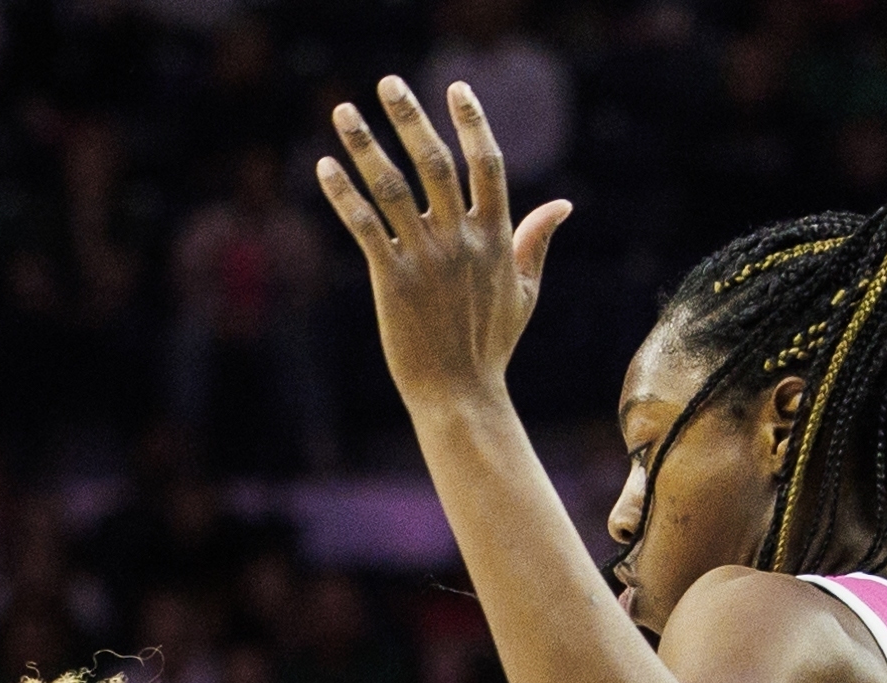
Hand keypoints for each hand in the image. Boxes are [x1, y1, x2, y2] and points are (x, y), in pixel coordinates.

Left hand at [318, 78, 570, 410]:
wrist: (460, 395)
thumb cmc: (491, 345)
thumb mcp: (524, 291)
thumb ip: (536, 242)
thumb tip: (562, 205)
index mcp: (495, 237)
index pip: (487, 164)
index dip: (473, 122)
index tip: (457, 89)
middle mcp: (462, 241)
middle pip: (436, 162)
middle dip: (410, 117)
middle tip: (389, 82)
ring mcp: (426, 259)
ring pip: (392, 187)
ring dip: (365, 145)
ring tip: (342, 111)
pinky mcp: (392, 280)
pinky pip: (364, 226)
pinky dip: (343, 195)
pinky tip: (324, 167)